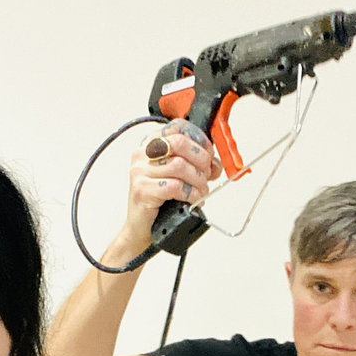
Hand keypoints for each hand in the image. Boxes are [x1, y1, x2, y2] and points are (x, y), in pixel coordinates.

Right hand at [122, 119, 220, 248]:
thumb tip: (215, 163)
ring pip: (180, 166)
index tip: (209, 154)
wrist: (141, 228)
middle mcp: (143, 155)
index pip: (178, 127)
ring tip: (200, 192)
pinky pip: (175, 186)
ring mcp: (140, 172)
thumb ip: (195, 164)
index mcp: (151, 145)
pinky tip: (192, 199)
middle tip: (207, 175)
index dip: (199, 139)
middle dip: (201, 160)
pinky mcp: (142, 190)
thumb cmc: (160, 201)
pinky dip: (190, 194)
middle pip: (180, 144)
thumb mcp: (178, 176)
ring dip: (198, 181)